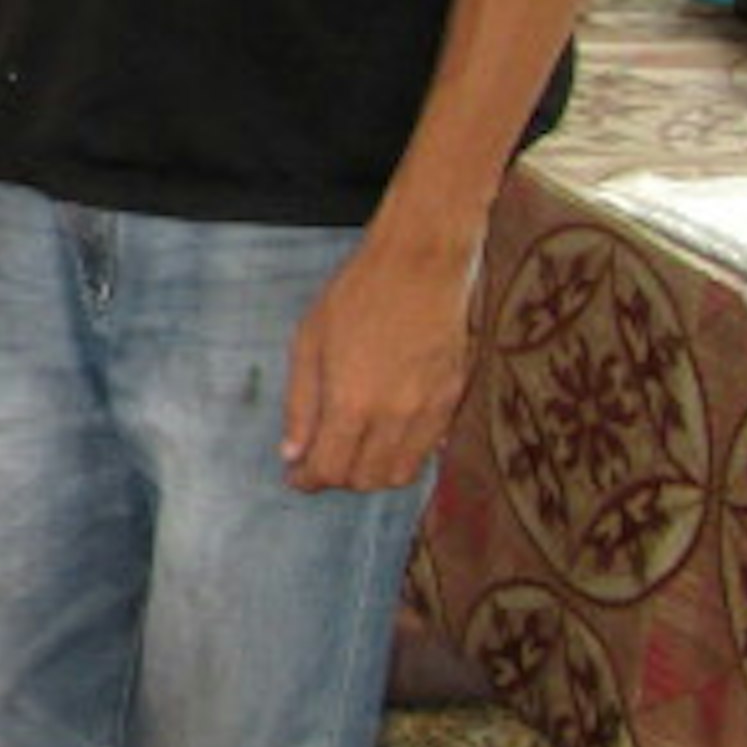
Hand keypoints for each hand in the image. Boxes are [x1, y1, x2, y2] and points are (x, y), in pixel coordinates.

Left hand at [282, 232, 478, 491]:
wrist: (420, 265)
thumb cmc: (356, 296)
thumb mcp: (308, 344)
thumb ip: (300, 405)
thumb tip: (291, 453)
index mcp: (352, 403)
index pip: (330, 470)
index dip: (309, 480)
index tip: (297, 477)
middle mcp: (395, 416)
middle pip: (367, 480)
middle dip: (338, 478)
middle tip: (321, 461)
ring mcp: (431, 410)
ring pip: (402, 472)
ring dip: (373, 473)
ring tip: (352, 451)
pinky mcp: (454, 398)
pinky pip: (429, 449)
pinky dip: (404, 454)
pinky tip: (385, 433)